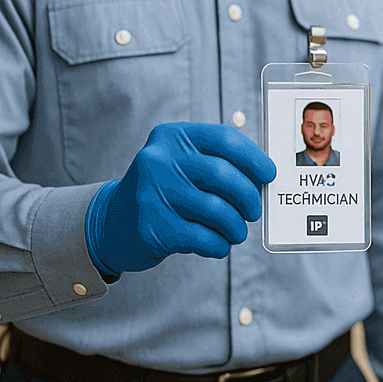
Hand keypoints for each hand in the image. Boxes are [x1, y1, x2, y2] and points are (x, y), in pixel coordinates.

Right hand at [86, 122, 275, 274]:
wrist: (114, 223)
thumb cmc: (165, 192)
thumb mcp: (182, 164)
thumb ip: (218, 163)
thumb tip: (265, 176)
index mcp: (172, 136)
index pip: (225, 139)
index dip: (254, 158)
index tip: (269, 175)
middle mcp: (159, 160)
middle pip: (224, 175)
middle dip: (248, 197)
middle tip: (253, 211)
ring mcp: (152, 193)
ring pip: (216, 210)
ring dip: (235, 226)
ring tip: (236, 232)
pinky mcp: (152, 227)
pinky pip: (203, 238)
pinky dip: (219, 245)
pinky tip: (218, 244)